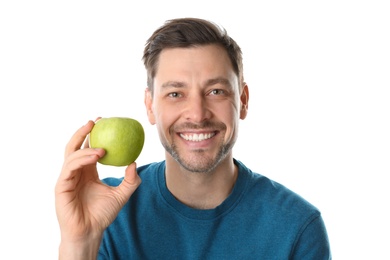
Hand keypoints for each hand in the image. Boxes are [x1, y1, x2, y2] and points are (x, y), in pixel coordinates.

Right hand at [55, 120, 140, 257]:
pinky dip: (82, 159)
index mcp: (87, 172)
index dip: (93, 135)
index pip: (87, 148)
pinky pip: (70, 168)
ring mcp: (67, 178)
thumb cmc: (103, 214)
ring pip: (71, 155)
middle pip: (75, 146)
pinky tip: (96, 156)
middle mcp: (75, 172)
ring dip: (86, 147)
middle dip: (83, 132)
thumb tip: (135, 162)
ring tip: (103, 147)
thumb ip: (130, 180)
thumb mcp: (122, 194)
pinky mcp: (61, 186)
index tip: (104, 122)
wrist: (91, 231)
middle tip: (96, 121)